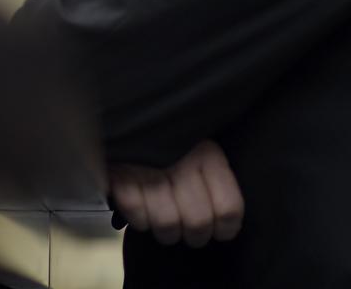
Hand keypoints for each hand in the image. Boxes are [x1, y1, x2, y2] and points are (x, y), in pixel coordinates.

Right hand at [108, 139, 244, 247]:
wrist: (130, 115)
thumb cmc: (173, 141)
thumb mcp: (203, 148)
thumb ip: (217, 180)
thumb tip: (228, 220)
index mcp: (208, 154)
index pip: (228, 209)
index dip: (226, 229)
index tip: (219, 229)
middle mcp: (183, 163)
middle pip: (198, 223)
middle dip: (195, 235)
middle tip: (190, 229)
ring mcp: (150, 171)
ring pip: (168, 225)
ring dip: (167, 231)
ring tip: (166, 220)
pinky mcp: (122, 178)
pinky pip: (138, 218)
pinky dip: (141, 220)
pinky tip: (144, 207)